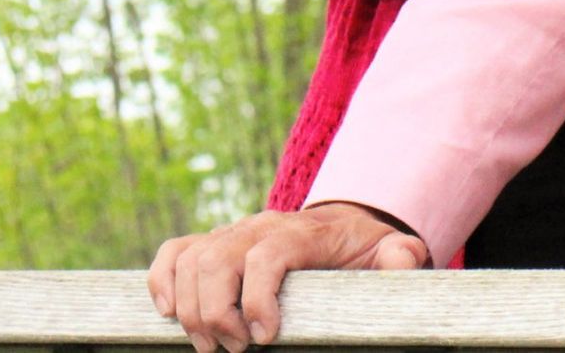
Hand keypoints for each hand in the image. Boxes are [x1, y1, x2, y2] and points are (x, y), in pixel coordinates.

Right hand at [146, 203, 429, 352]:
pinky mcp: (213, 244)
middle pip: (219, 259)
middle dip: (218, 312)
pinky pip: (174, 252)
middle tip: (236, 350)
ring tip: (211, 345)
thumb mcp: (389, 250)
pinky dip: (162, 280)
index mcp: (303, 231)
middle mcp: (262, 226)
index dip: (258, 296)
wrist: (343, 224)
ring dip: (190, 308)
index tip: (264, 337)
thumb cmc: (362, 247)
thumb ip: (399, 256)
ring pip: (192, 259)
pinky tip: (168, 314)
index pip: (268, 254)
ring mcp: (233, 233)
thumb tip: (402, 261)